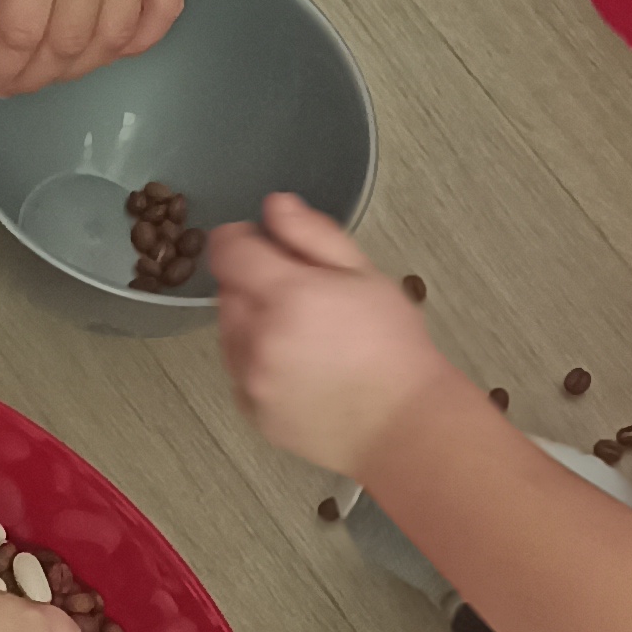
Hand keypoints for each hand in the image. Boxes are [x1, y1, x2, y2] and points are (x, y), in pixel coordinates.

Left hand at [211, 193, 459, 475]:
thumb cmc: (393, 346)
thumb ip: (312, 235)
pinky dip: (258, 364)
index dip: (241, 239)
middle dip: (255, 284)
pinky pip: (240, 373)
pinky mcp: (253, 412)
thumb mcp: (365, 275)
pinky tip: (301, 369)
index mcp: (284, 295)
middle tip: (304, 298)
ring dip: (253, 324)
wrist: (403, 425)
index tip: (264, 245)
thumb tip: (274, 206)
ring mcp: (251, 380)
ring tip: (306, 337)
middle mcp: (256, 338)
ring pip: (229, 333)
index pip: (227, 250)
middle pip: (227, 291)